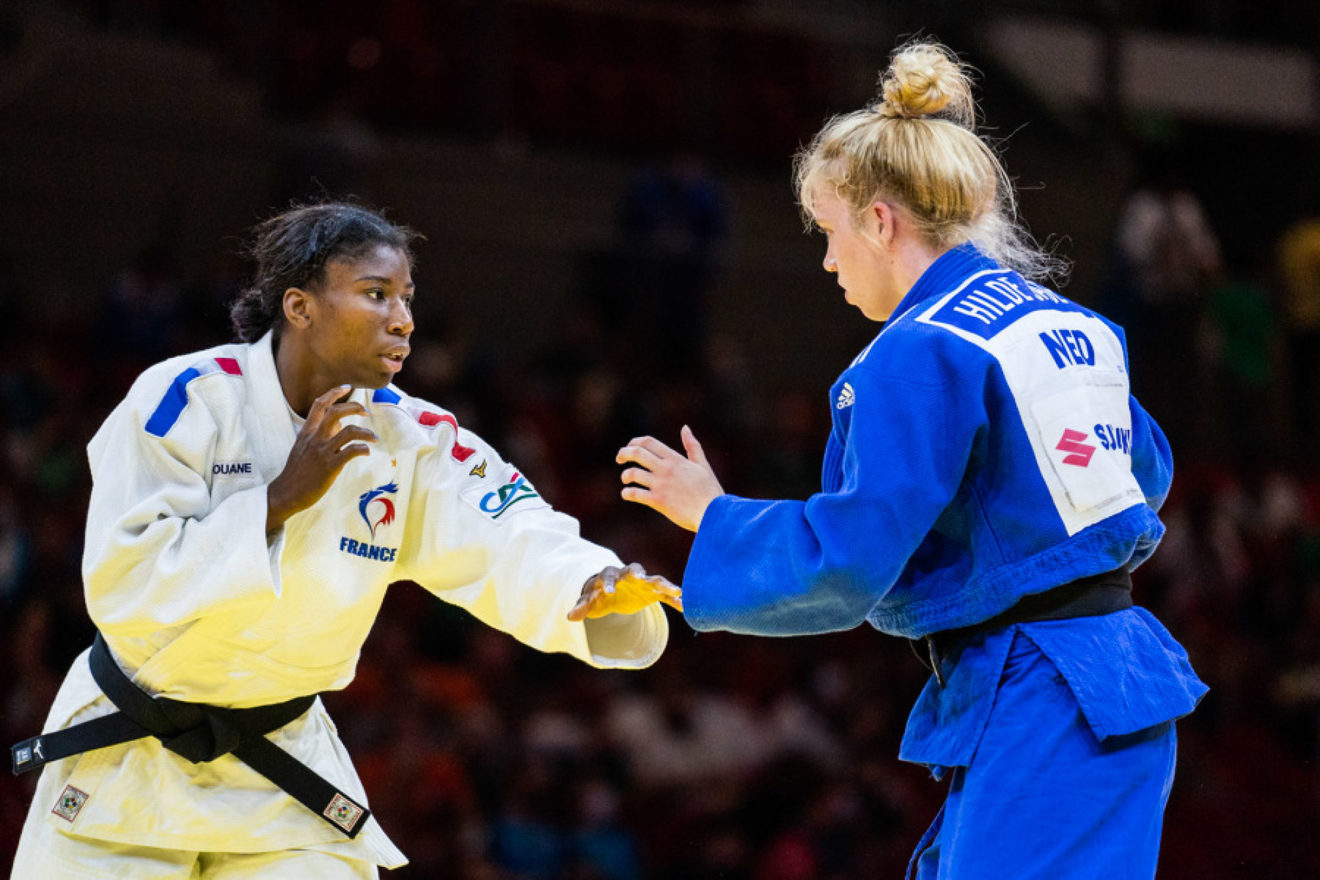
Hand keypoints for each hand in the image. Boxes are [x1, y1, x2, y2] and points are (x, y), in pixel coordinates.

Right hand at [266, 385, 376, 532]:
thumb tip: (337, 426)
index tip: (347, 387)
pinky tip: (366, 451)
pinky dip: (362, 448)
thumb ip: (318, 435)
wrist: (286, 493)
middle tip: (365, 412)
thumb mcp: (303, 448)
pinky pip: (351, 451)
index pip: (319, 405)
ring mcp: (322, 452)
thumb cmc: (296, 472)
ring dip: (365, 432)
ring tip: (373, 437)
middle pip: (335, 412)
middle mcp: (314, 438)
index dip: (334, 393)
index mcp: (306, 432)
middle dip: (354, 407)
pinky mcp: (330, 466)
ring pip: (348, 431)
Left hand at [567, 563, 682, 620]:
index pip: (608, 576)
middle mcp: (627, 575)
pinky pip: (664, 594)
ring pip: (655, 579)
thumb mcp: (589, 602)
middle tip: (641, 576)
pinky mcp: (653, 591)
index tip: (609, 592)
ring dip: (664, 584)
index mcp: (609, 575)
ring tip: (677, 590)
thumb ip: (582, 607)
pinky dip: (673, 598)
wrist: (611, 593)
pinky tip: (684, 605)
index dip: (608, 583)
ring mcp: (642, 582)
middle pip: (634, 569)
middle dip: (638, 572)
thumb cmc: (598, 595)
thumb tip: (569, 617)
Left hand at [617, 426, 722, 531]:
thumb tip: (685, 428)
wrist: (713, 513)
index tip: (629, 448)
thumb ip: (692, 446)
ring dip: (625, 476)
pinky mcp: (658, 501)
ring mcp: (661, 485)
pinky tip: (627, 494)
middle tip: (619, 459)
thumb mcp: (702, 464)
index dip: (634, 442)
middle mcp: (666, 469)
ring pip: (633, 473)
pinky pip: (635, 494)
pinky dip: (627, 493)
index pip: (648, 442)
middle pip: (637, 453)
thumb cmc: (709, 490)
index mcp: (675, 459)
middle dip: (624, 453)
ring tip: (626, 480)